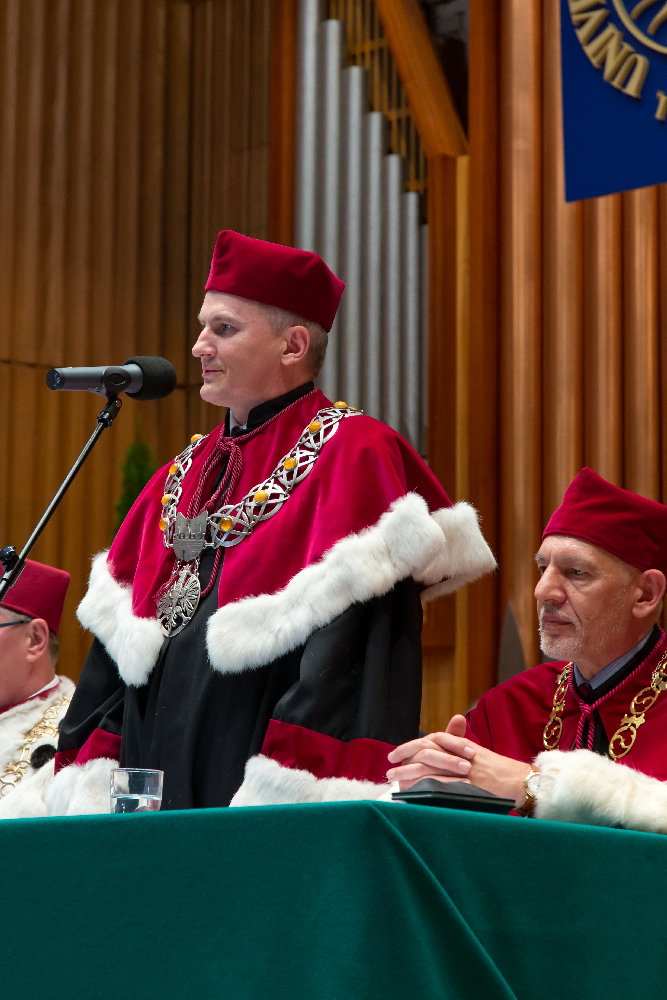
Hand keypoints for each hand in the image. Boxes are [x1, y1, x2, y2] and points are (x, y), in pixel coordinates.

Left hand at [387, 714, 531, 807]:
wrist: (520, 781)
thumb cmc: (500, 772)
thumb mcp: (478, 756)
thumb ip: (458, 753)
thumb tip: (438, 757)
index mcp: (461, 745)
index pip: (431, 739)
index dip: (412, 745)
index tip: (397, 753)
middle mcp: (460, 753)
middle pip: (426, 749)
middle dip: (405, 755)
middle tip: (390, 763)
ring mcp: (463, 768)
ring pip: (429, 766)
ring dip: (408, 771)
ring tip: (394, 777)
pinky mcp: (467, 783)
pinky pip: (441, 783)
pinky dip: (424, 786)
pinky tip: (412, 790)